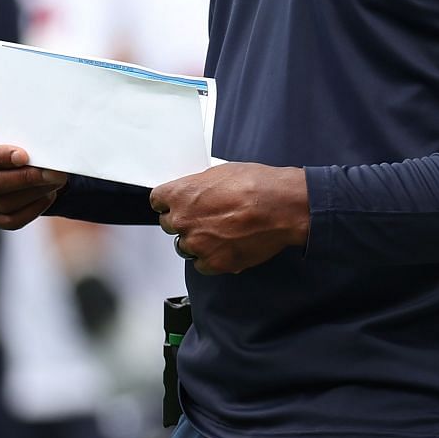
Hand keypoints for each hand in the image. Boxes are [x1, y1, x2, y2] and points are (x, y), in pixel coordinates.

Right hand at [0, 125, 68, 229]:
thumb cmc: (9, 139)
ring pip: (5, 203)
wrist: (8, 159)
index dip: (0, 157)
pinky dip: (33, 209)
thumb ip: (18, 133)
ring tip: (56, 181)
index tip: (25, 156)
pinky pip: (12, 221)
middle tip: (54, 172)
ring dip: (35, 193)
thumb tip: (41, 142)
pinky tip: (49, 195)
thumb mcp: (8, 129)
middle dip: (27, 178)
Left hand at [149, 163, 309, 275]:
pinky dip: (210, 258)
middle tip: (205, 217)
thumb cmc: (257, 185)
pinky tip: (225, 246)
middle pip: (169, 225)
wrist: (282, 206)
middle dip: (184, 221)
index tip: (175, 204)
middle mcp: (183, 221)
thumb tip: (196, 193)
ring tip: (219, 232)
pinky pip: (201, 264)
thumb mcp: (221, 173)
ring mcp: (197, 244)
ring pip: (185, 246)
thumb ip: (199, 187)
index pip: (157, 201)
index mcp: (181, 194)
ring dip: (197, 241)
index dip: (168, 202)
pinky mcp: (214, 263)